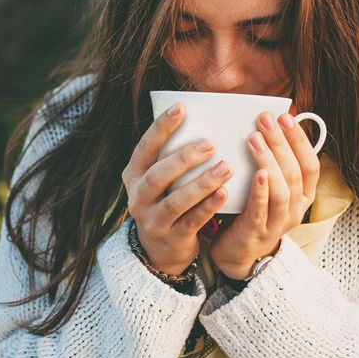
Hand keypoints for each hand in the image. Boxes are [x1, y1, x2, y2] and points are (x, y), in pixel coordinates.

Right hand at [122, 102, 233, 275]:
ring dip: (201, 183)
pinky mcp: (171, 238)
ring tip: (225, 167)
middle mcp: (138, 197)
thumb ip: (170, 156)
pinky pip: (191, 221)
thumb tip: (201, 118)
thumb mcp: (159, 179)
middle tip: (210, 143)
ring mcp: (153, 220)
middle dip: (184, 158)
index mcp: (134, 175)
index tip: (181, 107)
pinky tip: (224, 193)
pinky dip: (208, 206)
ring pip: (176, 201)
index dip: (161, 128)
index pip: (145, 148)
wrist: (160, 250)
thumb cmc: (166, 200)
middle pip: (157, 175)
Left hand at [210, 109, 320, 279]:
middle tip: (265, 119)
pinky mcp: (257, 232)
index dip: (300, 140)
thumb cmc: (252, 210)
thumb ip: (273, 162)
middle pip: (294, 172)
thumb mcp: (270, 186)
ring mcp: (278, 223)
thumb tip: (269, 123)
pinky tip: (257, 173)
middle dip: (281, 142)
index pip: (311, 165)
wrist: (238, 252)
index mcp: (303, 195)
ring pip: (282, 189)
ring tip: (255, 138)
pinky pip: (262, 209)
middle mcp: (296, 209)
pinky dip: (261, 190)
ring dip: (270, 160)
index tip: (286, 116)